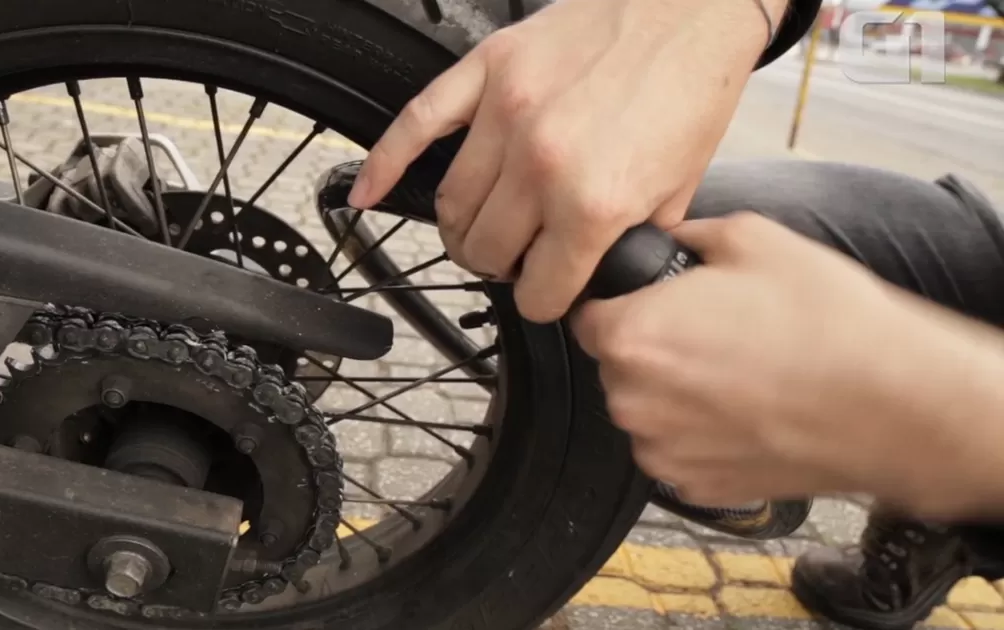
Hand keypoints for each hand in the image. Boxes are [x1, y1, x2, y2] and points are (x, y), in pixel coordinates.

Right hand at [348, 0, 786, 322]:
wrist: (690, 8)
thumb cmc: (691, 86)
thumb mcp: (679, 188)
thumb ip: (628, 240)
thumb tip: (597, 272)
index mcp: (593, 202)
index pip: (538, 292)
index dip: (545, 301)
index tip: (547, 293)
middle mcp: (541, 165)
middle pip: (485, 252)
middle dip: (501, 266)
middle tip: (516, 259)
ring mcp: (505, 116)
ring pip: (451, 205)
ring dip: (461, 231)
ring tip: (479, 232)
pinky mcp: (486, 73)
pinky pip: (416, 125)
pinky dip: (384, 165)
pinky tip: (366, 193)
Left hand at [570, 213, 1003, 518]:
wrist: (891, 404)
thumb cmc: (824, 321)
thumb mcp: (751, 238)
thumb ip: (689, 235)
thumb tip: (672, 239)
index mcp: (631, 336)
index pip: (585, 317)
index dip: (618, 304)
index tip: (648, 301)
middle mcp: (632, 400)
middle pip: (616, 366)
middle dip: (651, 347)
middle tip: (711, 332)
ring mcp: (661, 451)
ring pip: (646, 411)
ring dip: (674, 393)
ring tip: (739, 371)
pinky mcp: (695, 488)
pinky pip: (677, 451)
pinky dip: (701, 434)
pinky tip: (748, 411)